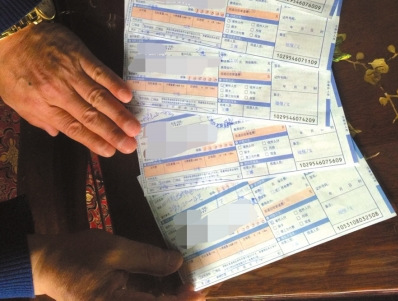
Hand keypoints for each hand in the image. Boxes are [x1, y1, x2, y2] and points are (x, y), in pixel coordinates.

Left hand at [0, 22, 139, 155]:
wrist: (12, 33)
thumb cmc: (11, 67)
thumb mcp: (14, 98)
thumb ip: (36, 118)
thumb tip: (56, 132)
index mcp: (43, 106)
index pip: (73, 128)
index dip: (93, 141)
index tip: (110, 152)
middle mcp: (59, 92)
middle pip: (90, 116)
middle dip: (112, 133)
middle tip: (130, 145)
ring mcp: (71, 73)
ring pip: (99, 97)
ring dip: (118, 114)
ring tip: (134, 127)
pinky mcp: (79, 55)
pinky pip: (99, 72)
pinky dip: (114, 84)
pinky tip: (127, 96)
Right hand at [27, 230, 205, 299]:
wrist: (47, 263)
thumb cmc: (79, 255)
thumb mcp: (116, 250)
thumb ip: (148, 258)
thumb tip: (177, 262)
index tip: (201, 289)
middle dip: (177, 297)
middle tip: (196, 283)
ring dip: (166, 294)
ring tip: (185, 280)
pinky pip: (139, 300)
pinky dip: (154, 293)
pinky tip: (164, 279)